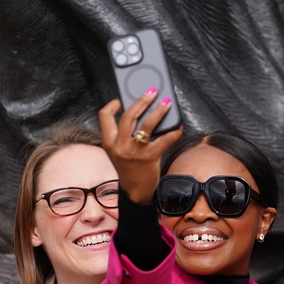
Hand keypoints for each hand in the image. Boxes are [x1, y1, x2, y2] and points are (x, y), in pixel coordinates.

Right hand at [99, 89, 183, 203]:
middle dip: (142, 100)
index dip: (112, 104)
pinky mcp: (150, 158)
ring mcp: (135, 152)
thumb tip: (141, 111)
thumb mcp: (119, 150)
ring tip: (167, 102)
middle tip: (152, 92)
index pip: (104, 116)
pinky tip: (178, 127)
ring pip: (147, 125)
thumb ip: (124, 134)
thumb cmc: (129, 167)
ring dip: (159, 111)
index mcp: (109, 142)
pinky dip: (173, 132)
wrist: (135, 191)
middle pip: (129, 116)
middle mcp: (119, 146)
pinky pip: (164, 140)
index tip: (122, 99)